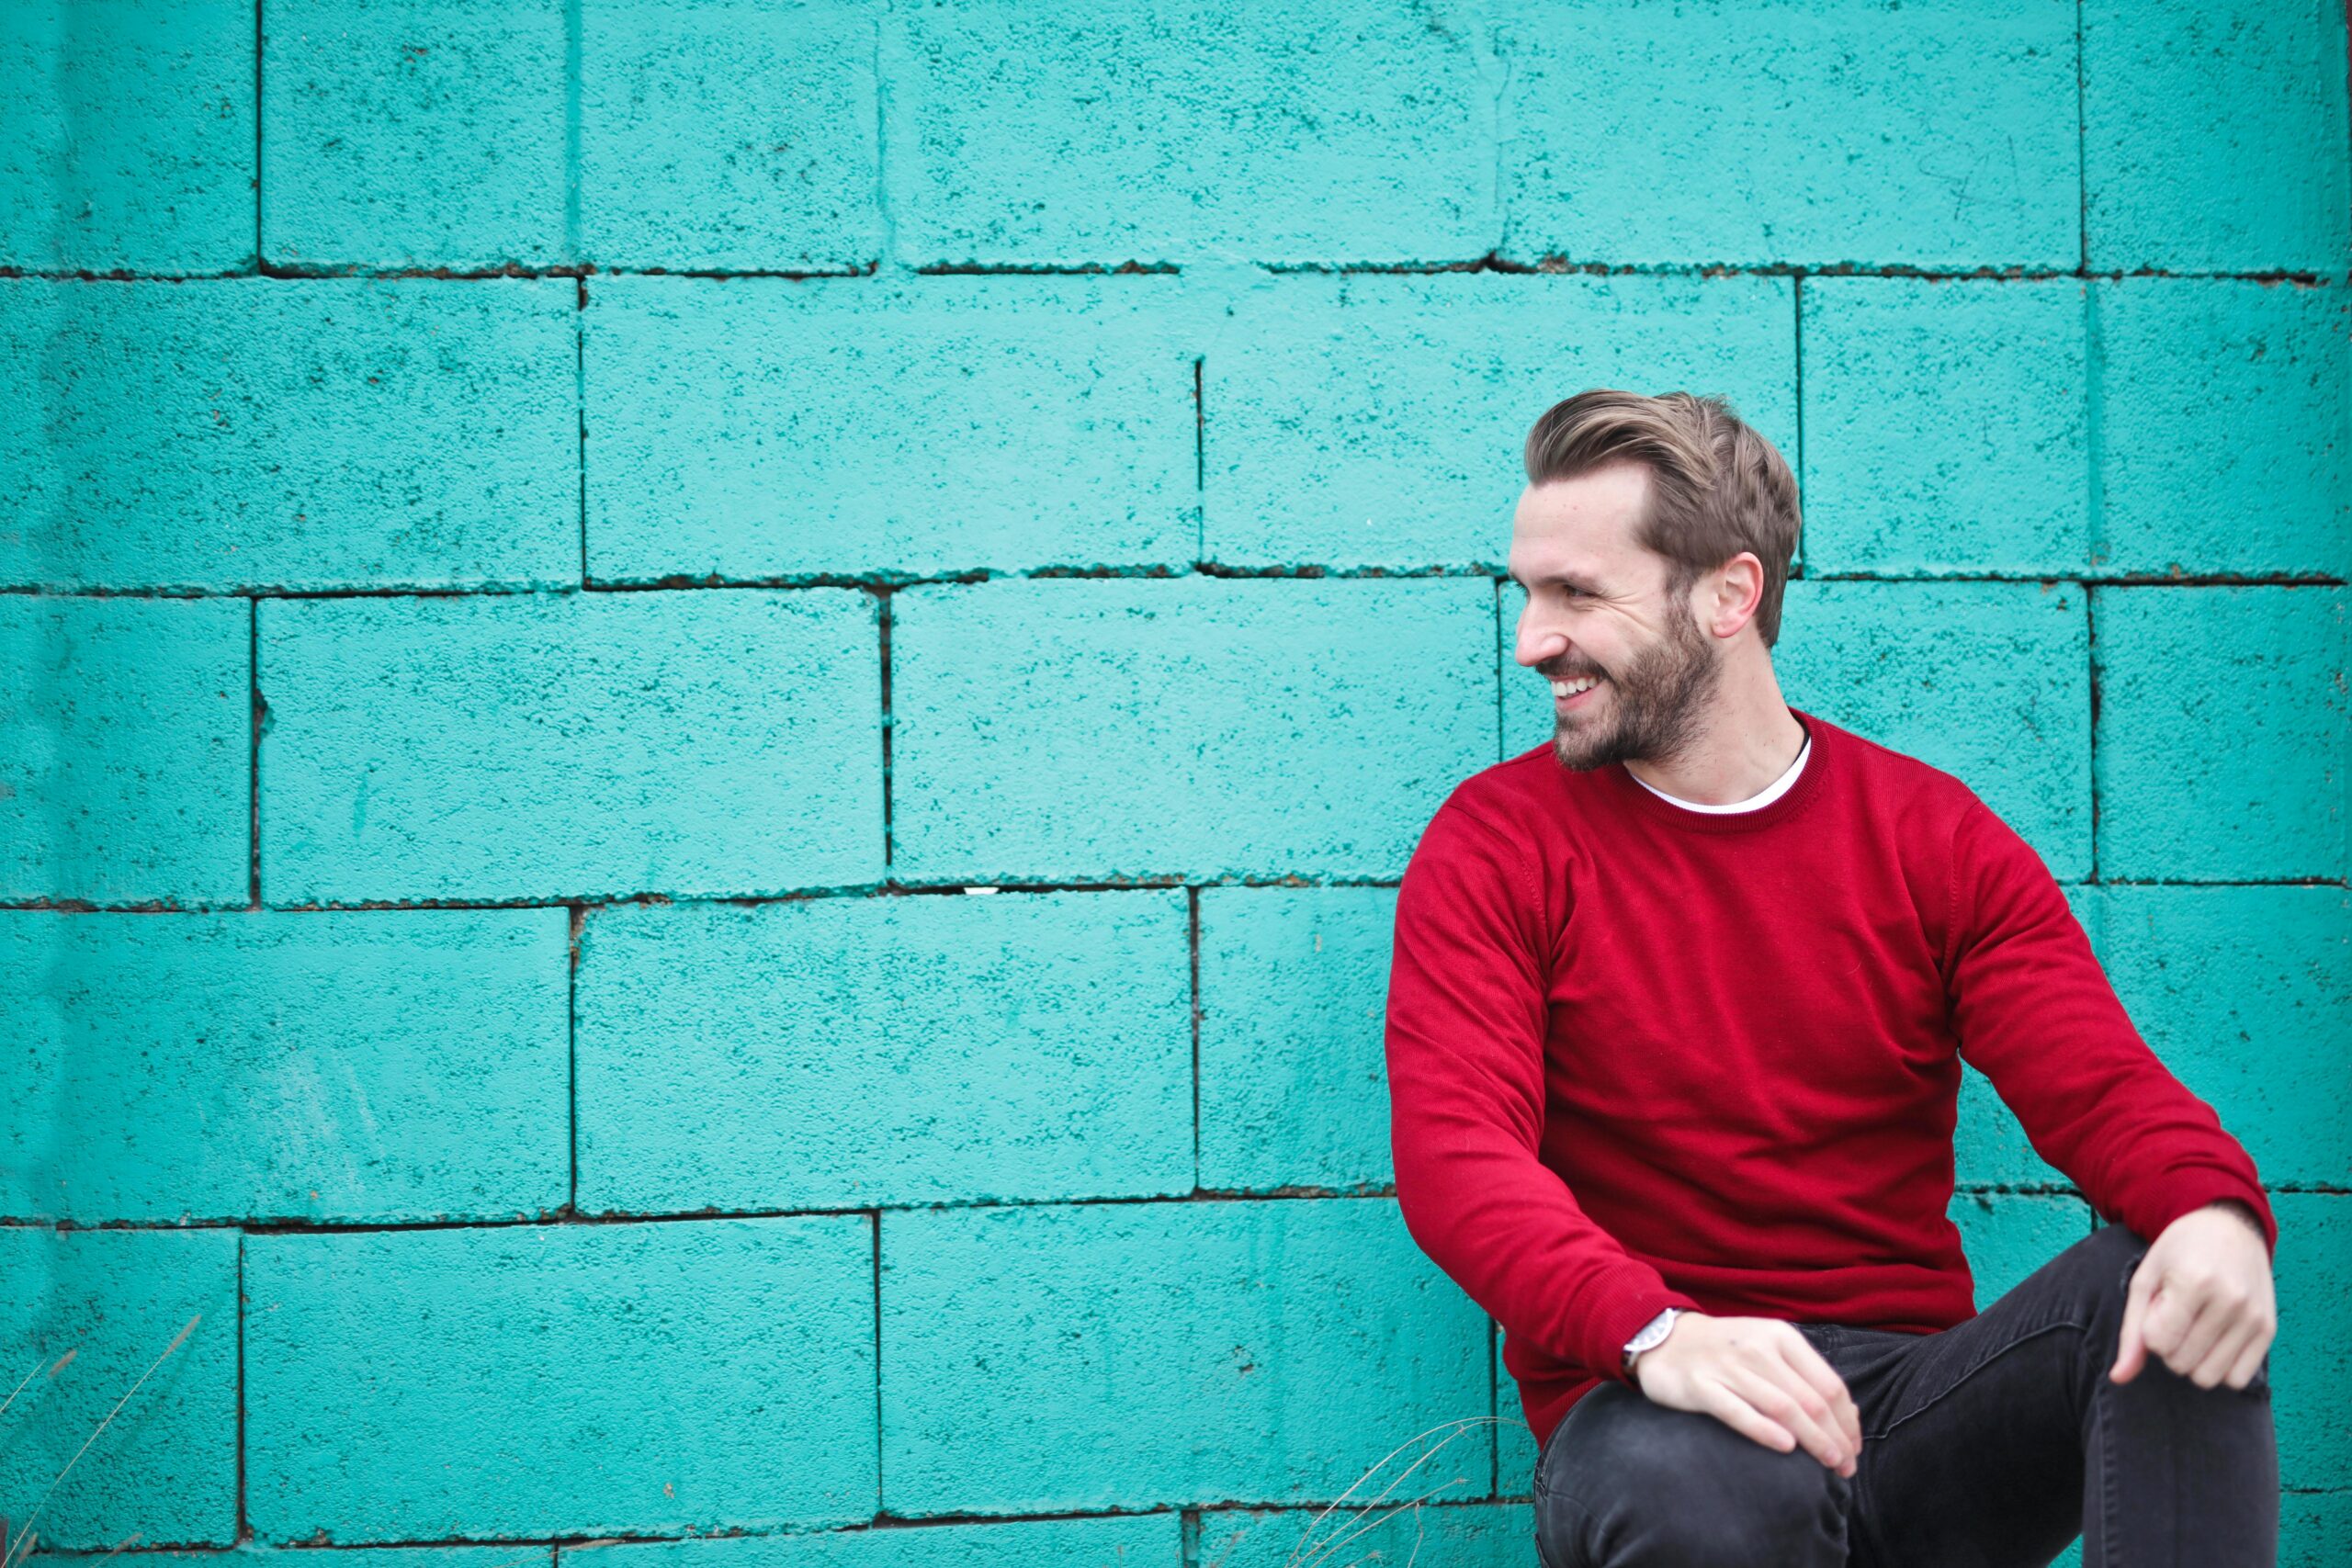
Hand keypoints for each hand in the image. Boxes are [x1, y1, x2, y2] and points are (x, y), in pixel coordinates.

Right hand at [1632, 1312, 1860, 1475]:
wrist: (1663, 1340)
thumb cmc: (1726, 1351)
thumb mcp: (1768, 1348)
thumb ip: (1804, 1376)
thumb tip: (1850, 1415)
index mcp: (1781, 1337)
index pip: (1829, 1384)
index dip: (1848, 1420)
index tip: (1854, 1447)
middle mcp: (1757, 1348)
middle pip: (1811, 1400)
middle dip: (1836, 1438)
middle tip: (1846, 1466)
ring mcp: (1728, 1366)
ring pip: (1783, 1408)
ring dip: (1812, 1441)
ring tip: (1829, 1464)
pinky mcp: (1700, 1385)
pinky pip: (1739, 1412)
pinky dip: (1766, 1431)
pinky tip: (1786, 1448)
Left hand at [2111, 1201, 2275, 1389]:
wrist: (2230, 1227)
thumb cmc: (2179, 1252)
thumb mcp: (2146, 1279)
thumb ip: (2131, 1331)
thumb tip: (2118, 1379)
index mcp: (2193, 1282)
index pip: (2159, 1343)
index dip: (2151, 1333)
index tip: (2158, 1309)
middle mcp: (2230, 1301)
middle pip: (2181, 1364)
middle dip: (2170, 1347)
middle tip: (2177, 1315)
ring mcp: (2253, 1317)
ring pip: (2209, 1378)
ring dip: (2193, 1360)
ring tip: (2195, 1326)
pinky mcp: (2269, 1329)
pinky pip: (2237, 1378)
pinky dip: (2220, 1367)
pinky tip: (2215, 1339)